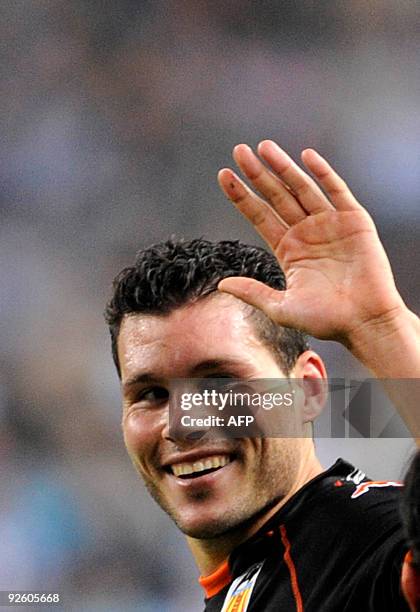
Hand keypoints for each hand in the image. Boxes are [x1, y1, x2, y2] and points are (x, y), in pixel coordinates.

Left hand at [217, 140, 405, 346]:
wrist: (365, 322)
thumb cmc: (326, 320)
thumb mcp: (281, 308)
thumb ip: (253, 292)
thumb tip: (221, 284)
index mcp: (288, 249)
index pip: (259, 215)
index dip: (241, 196)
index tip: (224, 175)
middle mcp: (306, 232)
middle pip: (276, 196)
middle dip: (257, 174)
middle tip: (238, 151)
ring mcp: (329, 224)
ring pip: (301, 188)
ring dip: (283, 167)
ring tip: (263, 147)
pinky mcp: (354, 221)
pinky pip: (336, 191)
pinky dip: (323, 173)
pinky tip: (306, 156)